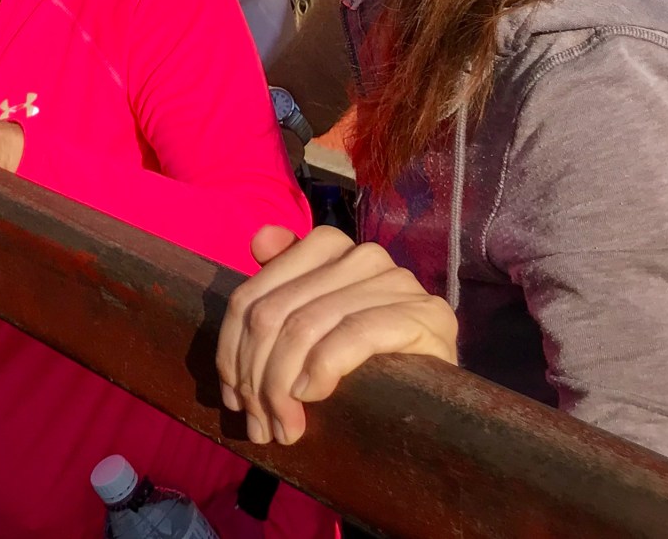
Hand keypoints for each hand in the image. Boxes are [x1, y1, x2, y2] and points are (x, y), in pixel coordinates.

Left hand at [216, 226, 457, 446]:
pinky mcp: (425, 315)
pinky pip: (354, 334)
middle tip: (258, 424)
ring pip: (306, 326)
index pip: (254, 293)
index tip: (231, 397)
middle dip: (256, 376)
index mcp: (329, 248)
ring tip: (283, 427)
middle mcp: (363, 255)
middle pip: (275, 312)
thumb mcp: (313, 330)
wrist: (436, 405)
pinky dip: (324, 368)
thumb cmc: (365, 368)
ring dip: (282, 386)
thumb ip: (283, 285)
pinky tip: (312, 396)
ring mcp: (398, 283)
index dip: (232, 348)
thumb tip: (259, 240)